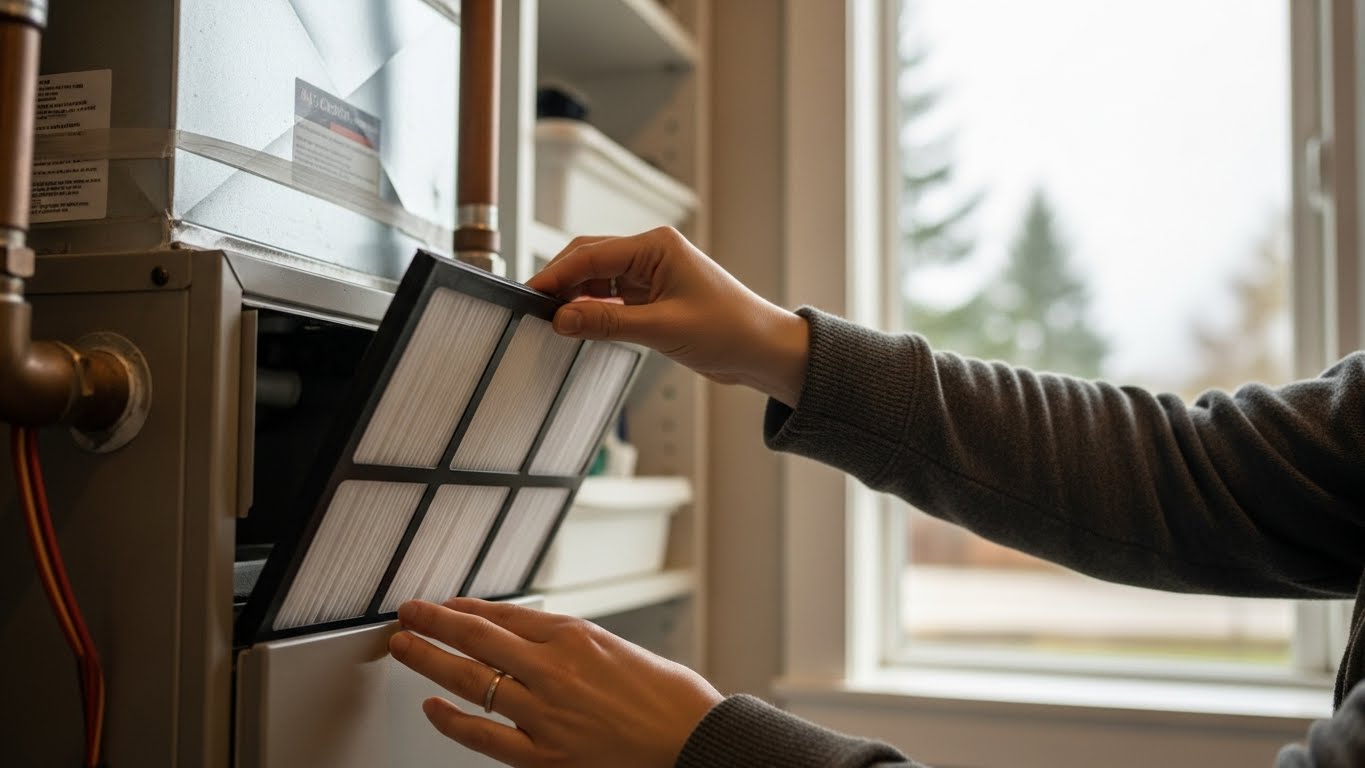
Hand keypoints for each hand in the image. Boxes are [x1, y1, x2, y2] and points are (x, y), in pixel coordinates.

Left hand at [388, 598, 723, 767]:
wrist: (692, 737)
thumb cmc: (665, 695)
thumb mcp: (614, 648)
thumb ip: (566, 643)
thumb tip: (523, 637)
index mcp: (574, 636)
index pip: (503, 615)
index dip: (464, 608)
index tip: (442, 604)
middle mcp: (554, 669)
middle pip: (477, 637)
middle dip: (434, 622)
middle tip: (407, 613)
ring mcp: (545, 713)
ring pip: (471, 679)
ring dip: (429, 660)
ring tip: (403, 648)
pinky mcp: (546, 756)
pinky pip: (484, 736)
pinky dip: (451, 721)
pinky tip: (431, 708)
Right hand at [526, 226, 809, 406]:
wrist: (763, 350)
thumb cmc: (730, 330)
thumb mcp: (663, 329)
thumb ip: (608, 323)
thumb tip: (562, 319)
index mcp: (656, 247)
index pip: (592, 255)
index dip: (556, 275)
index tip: (530, 296)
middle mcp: (651, 255)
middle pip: (589, 261)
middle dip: (561, 284)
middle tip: (533, 310)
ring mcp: (651, 276)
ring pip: (597, 281)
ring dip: (576, 300)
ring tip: (553, 323)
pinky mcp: (653, 299)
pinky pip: (611, 300)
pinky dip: (593, 312)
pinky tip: (579, 327)